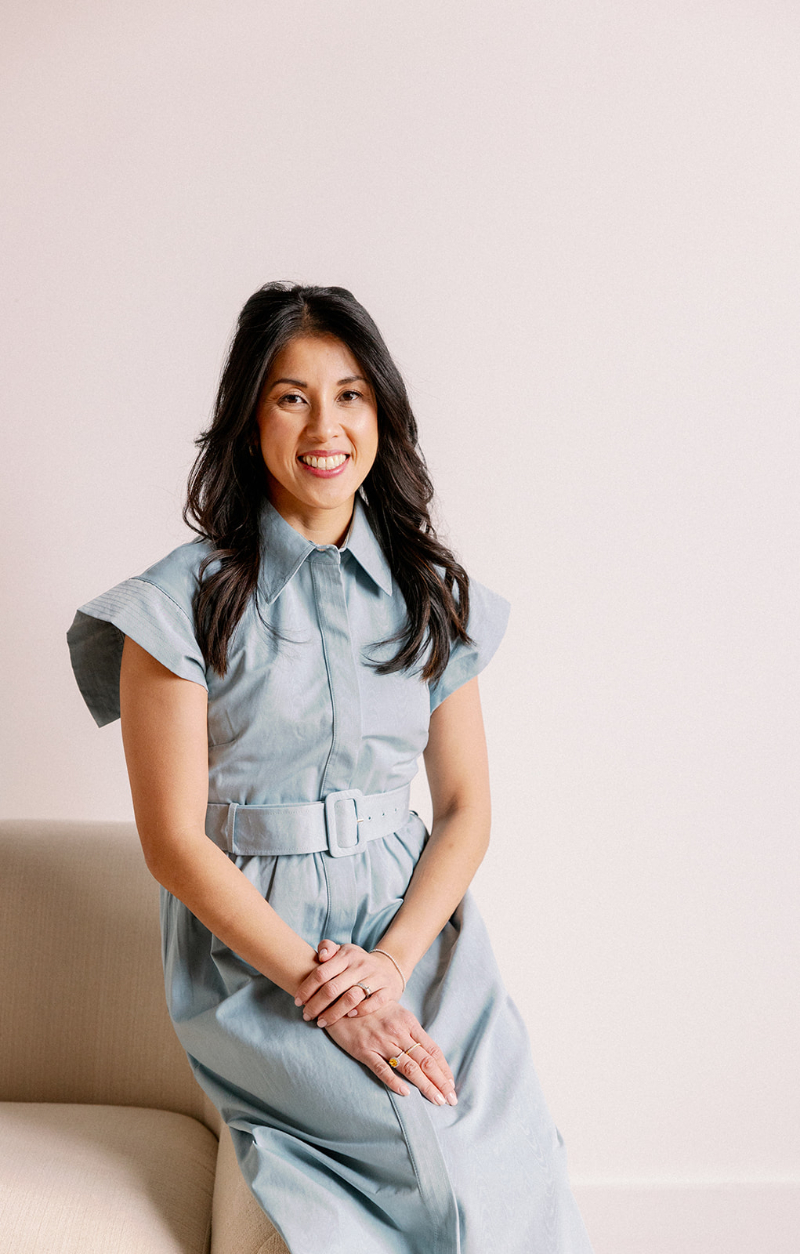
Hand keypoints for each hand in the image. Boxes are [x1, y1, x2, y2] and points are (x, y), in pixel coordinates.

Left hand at [294, 939, 404, 1027]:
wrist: (389, 968)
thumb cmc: (357, 963)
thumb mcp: (343, 951)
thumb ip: (327, 948)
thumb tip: (320, 956)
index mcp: (347, 955)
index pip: (321, 973)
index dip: (307, 989)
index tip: (298, 1001)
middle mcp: (361, 965)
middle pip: (333, 988)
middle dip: (316, 1005)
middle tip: (306, 1015)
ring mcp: (375, 977)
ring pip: (351, 998)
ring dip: (333, 1013)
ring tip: (322, 1021)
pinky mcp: (387, 990)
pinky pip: (373, 1003)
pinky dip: (360, 1011)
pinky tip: (348, 1017)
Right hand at [324, 1001, 457, 1105]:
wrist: (342, 997)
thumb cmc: (371, 1007)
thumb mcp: (395, 1012)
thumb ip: (410, 1031)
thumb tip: (428, 1053)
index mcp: (408, 1022)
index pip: (432, 1049)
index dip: (444, 1069)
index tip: (452, 1085)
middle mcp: (398, 1032)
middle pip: (425, 1061)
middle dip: (440, 1082)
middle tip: (451, 1100)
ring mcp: (381, 1041)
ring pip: (408, 1067)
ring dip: (425, 1085)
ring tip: (436, 1100)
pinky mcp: (364, 1050)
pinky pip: (381, 1068)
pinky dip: (394, 1081)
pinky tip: (406, 1093)